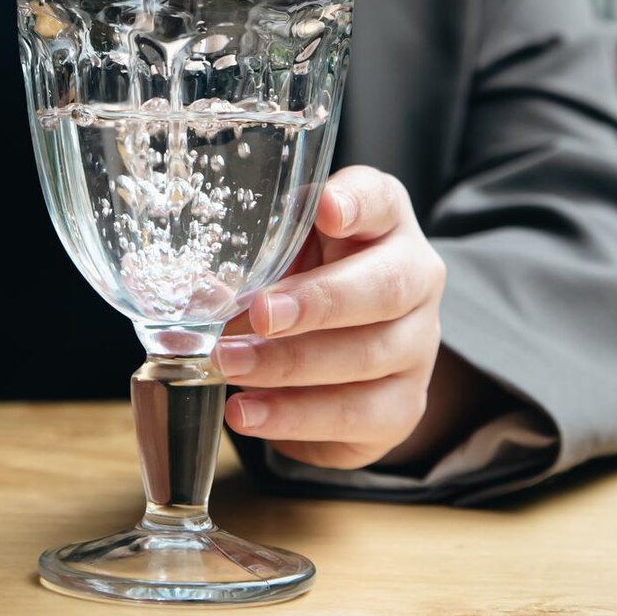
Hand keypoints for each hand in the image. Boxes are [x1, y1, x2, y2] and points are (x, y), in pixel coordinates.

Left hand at [215, 165, 445, 470]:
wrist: (340, 358)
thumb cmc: (303, 287)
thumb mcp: (282, 257)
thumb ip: (255, 261)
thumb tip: (199, 294)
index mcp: (384, 223)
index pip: (382, 200)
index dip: (357, 202)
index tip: (326, 209)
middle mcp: (415, 279)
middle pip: (386, 287)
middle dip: (319, 302)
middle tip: (262, 313)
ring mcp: (417, 346)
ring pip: (367, 356)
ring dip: (290, 364)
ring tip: (230, 365)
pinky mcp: (402, 406)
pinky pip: (355, 416)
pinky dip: (294, 416)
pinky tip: (249, 412)